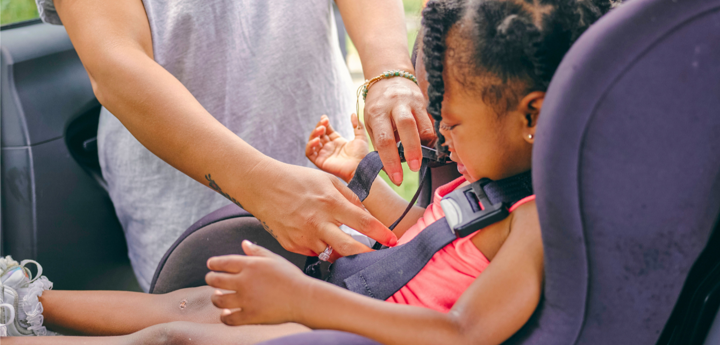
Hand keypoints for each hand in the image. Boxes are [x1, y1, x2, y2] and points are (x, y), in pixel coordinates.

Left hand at [206, 241, 313, 324]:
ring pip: (218, 300)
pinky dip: (224, 317)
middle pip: (214, 280)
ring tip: (218, 296)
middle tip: (212, 280)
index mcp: (250, 265)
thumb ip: (257, 251)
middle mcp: (244, 281)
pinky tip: (226, 314)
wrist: (304, 298)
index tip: (211, 265)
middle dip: (210, 279)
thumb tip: (244, 243)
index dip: (213, 263)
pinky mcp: (250, 316)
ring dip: (215, 298)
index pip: (221, 262)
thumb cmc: (290, 277)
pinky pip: (228, 319)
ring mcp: (246, 300)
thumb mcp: (274, 259)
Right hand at [242, 159, 396, 256]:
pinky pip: (314, 252)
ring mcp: (304, 237)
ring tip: (343, 243)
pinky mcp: (292, 246)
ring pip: (331, 254)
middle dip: (368, 256)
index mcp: (330, 203)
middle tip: (380, 259)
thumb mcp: (327, 180)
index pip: (363, 223)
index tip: (394, 241)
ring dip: (341, 251)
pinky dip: (320, 247)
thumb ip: (349, 197)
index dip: (382, 234)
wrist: (261, 186)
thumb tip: (366, 214)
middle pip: (350, 249)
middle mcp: (318, 223)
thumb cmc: (296, 179)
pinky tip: (316, 235)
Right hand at [306, 114, 368, 182]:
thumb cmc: (362, 155)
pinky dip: (310, 146)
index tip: (325, 117)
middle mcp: (329, 147)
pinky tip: (317, 140)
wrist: (360, 167)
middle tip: (324, 122)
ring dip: (314, 134)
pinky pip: (309, 153)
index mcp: (337, 142)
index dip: (324, 123)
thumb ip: (357, 125)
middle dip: (319, 126)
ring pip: (312, 142)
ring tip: (321, 129)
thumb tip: (353, 113)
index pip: (326, 130)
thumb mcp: (361, 137)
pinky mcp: (320, 162)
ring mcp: (324, 154)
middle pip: (318, 134)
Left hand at [363, 77, 434, 184]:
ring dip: (425, 144)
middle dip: (412, 149)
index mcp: (377, 112)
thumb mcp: (371, 122)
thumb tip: (389, 169)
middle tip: (414, 168)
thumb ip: (380, 144)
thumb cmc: (378, 106)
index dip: (390, 160)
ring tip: (423, 157)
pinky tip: (428, 145)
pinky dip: (432, 136)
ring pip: (424, 124)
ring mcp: (412, 102)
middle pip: (407, 126)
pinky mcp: (425, 101)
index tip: (396, 178)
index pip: (384, 139)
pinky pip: (432, 121)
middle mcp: (395, 105)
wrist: (389, 78)